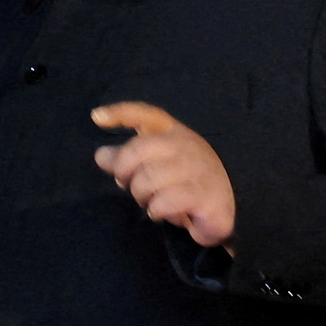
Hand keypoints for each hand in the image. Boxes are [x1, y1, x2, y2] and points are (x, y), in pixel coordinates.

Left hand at [90, 102, 235, 249]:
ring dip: (142, 197)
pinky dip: (157, 211)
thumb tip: (101, 155)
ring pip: (147, 179)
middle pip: (137, 150)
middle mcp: (185, 144)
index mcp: (174, 133)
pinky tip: (165, 213)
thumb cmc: (187, 183)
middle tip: (131, 186)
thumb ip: (128, 160)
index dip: (120, 113)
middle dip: (124, 172)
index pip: (146, 114)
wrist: (228, 208)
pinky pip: (163, 201)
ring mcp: (196, 168)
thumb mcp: (157, 168)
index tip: (97, 117)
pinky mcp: (202, 193)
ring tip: (153, 202)